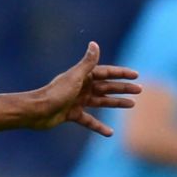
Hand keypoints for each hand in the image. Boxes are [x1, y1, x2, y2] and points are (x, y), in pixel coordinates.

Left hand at [26, 42, 141, 135]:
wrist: (37, 111)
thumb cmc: (55, 93)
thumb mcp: (75, 77)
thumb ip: (87, 63)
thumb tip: (94, 44)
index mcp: (83, 76)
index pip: (106, 73)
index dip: (121, 73)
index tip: (136, 75)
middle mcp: (81, 87)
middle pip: (106, 87)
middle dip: (123, 88)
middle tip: (140, 90)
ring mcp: (77, 101)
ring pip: (101, 102)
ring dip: (116, 103)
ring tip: (132, 105)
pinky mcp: (72, 114)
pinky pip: (89, 120)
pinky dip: (99, 126)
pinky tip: (110, 132)